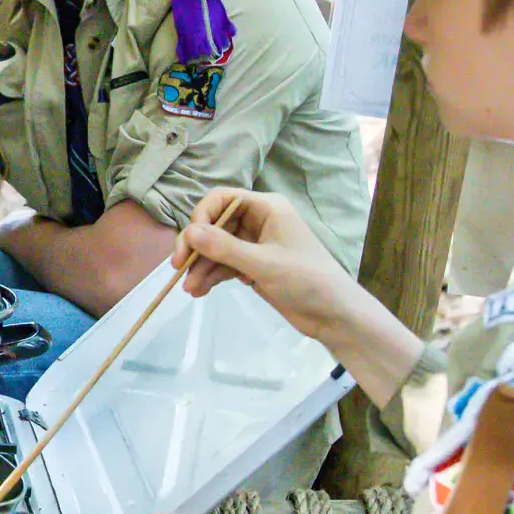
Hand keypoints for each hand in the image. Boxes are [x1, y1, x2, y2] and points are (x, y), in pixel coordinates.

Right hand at [171, 190, 362, 344]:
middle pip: (215, 225)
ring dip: (201, 266)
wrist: (334, 314)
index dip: (201, 217)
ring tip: (190, 289)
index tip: (188, 242)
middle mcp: (259, 221)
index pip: (222, 199)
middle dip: (197, 247)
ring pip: (217, 248)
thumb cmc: (306, 280)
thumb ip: (224, 247)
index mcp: (266, 208)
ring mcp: (255, 245)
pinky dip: (211, 276)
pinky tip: (199, 291)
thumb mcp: (263, 263)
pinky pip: (224, 265)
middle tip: (178, 268)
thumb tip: (189, 232)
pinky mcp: (254, 266)